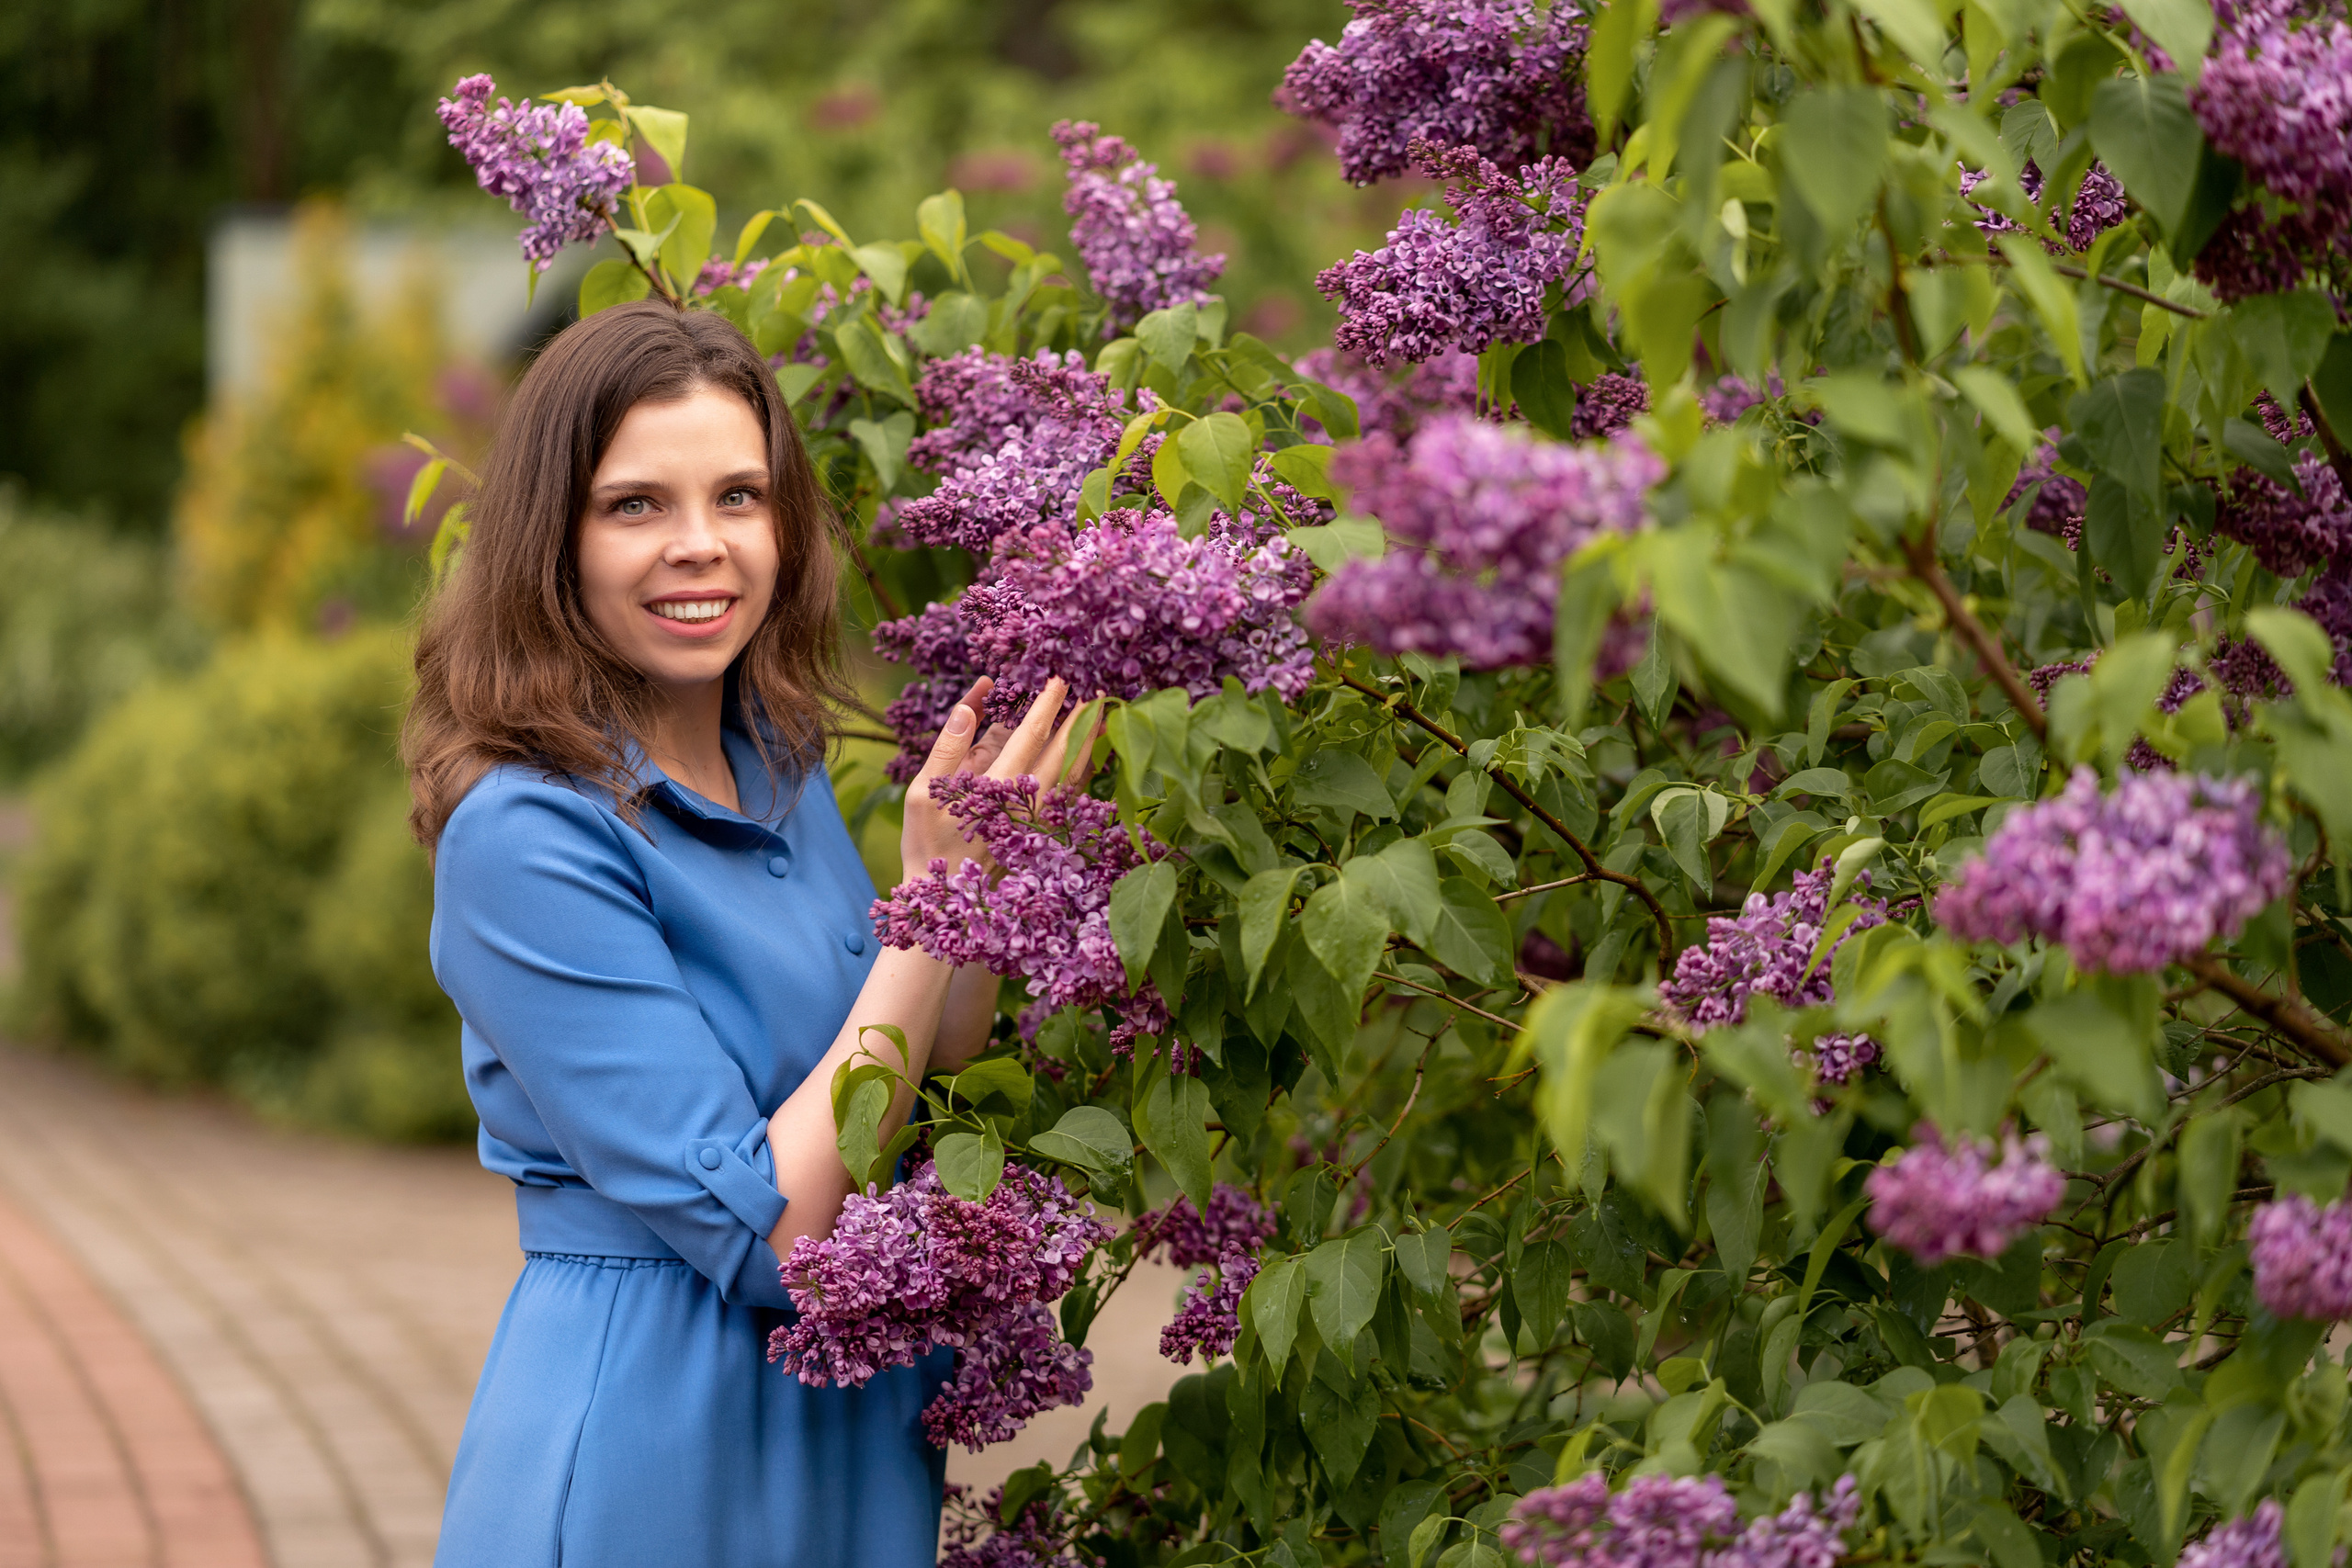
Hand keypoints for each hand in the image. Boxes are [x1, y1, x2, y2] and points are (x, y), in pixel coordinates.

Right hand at [899, 678, 1093, 880]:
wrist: (947, 900)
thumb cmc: (928, 843)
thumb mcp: (925, 792)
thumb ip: (949, 746)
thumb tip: (973, 703)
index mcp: (999, 789)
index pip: (1032, 736)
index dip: (1048, 704)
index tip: (1061, 677)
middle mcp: (1028, 804)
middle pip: (1065, 752)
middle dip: (1081, 719)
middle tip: (1097, 688)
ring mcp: (1040, 821)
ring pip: (1074, 776)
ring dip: (1089, 744)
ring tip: (1103, 717)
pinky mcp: (1042, 834)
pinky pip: (1070, 797)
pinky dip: (1083, 772)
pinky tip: (1090, 757)